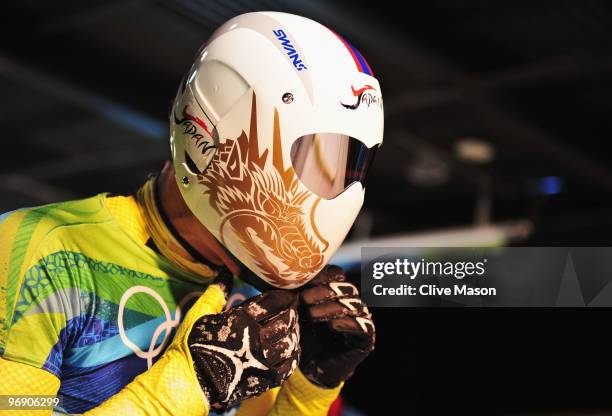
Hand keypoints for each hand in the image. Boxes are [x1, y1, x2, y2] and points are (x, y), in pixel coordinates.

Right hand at [188, 290, 299, 408]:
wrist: (190, 384)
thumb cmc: (192, 347)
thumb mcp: (199, 314)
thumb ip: (216, 293)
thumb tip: (224, 272)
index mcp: (241, 320)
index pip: (272, 302)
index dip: (284, 296)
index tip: (289, 295)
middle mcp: (256, 339)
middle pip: (285, 320)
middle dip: (291, 313)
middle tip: (291, 311)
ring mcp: (263, 361)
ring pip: (290, 341)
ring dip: (294, 333)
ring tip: (291, 329)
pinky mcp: (266, 379)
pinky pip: (289, 365)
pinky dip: (294, 355)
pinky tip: (291, 350)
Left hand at [298, 265, 374, 387]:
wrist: (311, 367)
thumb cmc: (304, 336)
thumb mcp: (297, 312)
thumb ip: (296, 294)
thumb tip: (285, 279)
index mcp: (337, 292)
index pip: (337, 274)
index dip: (322, 276)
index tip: (301, 282)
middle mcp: (352, 302)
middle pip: (345, 287)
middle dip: (323, 292)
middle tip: (302, 299)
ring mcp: (361, 319)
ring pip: (353, 305)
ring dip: (330, 308)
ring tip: (310, 315)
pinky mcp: (366, 338)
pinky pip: (363, 326)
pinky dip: (347, 323)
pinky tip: (331, 326)